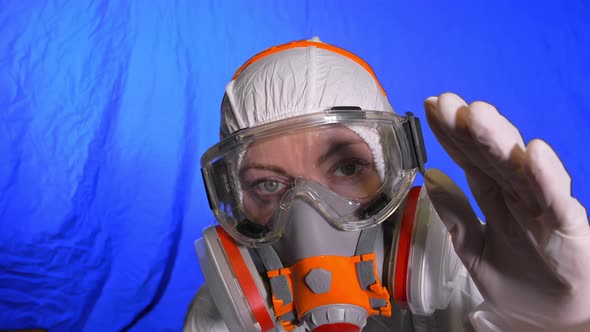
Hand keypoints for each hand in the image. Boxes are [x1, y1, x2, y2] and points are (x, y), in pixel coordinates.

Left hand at [422, 93, 589, 330]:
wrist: (551, 319)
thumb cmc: (516, 281)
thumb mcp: (473, 249)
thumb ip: (455, 216)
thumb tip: (429, 177)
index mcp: (495, 198)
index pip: (469, 159)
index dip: (451, 134)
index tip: (431, 108)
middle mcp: (517, 195)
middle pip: (490, 155)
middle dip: (469, 128)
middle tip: (447, 103)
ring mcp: (542, 208)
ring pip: (519, 168)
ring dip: (499, 141)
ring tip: (478, 115)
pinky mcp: (568, 227)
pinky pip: (556, 200)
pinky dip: (546, 177)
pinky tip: (533, 153)